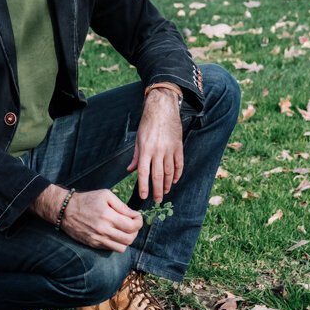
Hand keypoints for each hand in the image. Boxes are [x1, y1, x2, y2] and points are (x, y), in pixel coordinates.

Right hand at [56, 189, 141, 252]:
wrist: (65, 211)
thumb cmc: (86, 200)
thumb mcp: (105, 195)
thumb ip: (121, 205)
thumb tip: (134, 214)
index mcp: (108, 216)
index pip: (132, 226)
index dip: (139, 221)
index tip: (137, 217)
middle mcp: (104, 230)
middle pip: (129, 238)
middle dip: (135, 231)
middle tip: (132, 224)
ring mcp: (98, 239)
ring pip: (122, 247)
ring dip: (127, 239)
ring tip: (124, 231)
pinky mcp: (94, 244)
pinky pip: (111, 249)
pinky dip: (117, 243)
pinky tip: (115, 234)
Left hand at [128, 88, 183, 204]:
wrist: (162, 109)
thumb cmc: (148, 124)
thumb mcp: (138, 139)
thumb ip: (136, 157)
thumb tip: (130, 170)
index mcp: (145, 150)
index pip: (143, 173)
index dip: (143, 186)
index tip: (144, 196)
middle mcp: (158, 151)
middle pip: (158, 176)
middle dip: (157, 190)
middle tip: (157, 200)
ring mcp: (169, 149)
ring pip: (170, 172)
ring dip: (168, 184)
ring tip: (165, 192)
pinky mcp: (178, 146)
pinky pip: (179, 164)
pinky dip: (177, 174)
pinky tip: (175, 180)